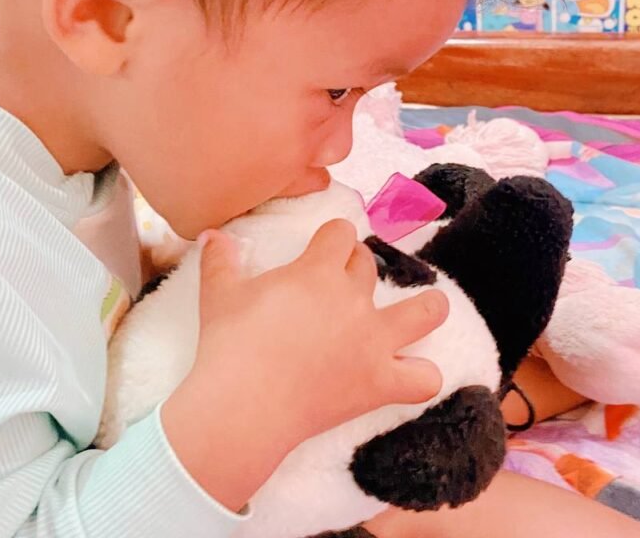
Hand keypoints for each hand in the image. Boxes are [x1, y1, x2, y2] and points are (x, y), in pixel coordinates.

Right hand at [163, 222, 446, 511]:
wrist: (242, 406)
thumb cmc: (229, 344)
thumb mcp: (219, 294)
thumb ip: (220, 260)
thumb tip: (210, 234)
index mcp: (317, 271)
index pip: (341, 233)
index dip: (333, 237)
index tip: (325, 246)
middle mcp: (352, 299)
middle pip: (368, 266)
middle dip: (357, 266)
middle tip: (342, 282)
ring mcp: (372, 341)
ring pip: (424, 312)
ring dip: (429, 307)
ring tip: (429, 307)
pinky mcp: (379, 382)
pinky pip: (423, 379)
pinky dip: (422, 376)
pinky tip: (410, 373)